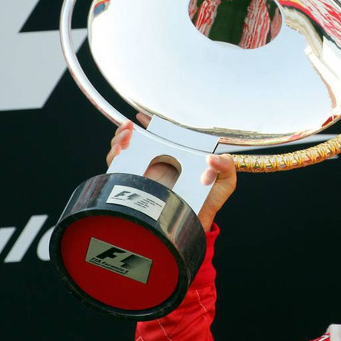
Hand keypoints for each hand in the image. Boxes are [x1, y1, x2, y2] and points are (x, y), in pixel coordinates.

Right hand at [106, 113, 236, 231]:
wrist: (196, 224)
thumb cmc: (210, 201)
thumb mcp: (225, 180)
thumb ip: (226, 165)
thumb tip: (211, 159)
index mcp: (177, 156)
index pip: (160, 135)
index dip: (150, 124)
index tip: (142, 117)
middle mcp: (159, 162)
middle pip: (135, 141)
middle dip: (127, 131)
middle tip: (130, 127)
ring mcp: (146, 174)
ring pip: (124, 153)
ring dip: (119, 140)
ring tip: (126, 137)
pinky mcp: (135, 187)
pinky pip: (118, 171)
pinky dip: (114, 158)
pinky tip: (119, 152)